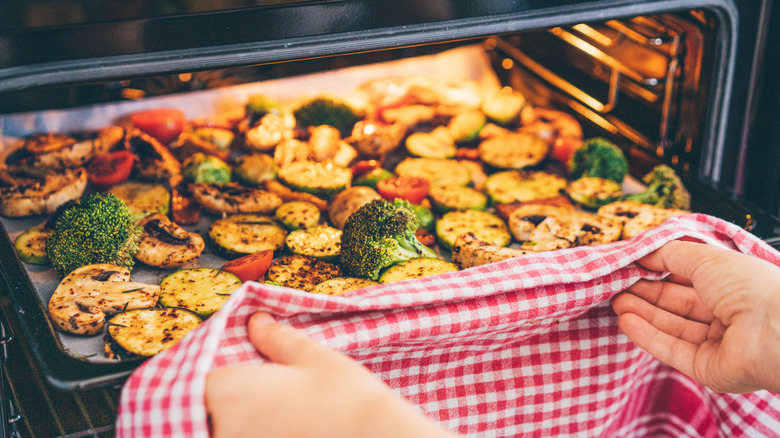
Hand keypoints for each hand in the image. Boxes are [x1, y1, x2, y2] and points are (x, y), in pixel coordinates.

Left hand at [206, 312, 456, 437]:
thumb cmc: (345, 395)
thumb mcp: (312, 357)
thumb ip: (275, 340)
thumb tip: (256, 322)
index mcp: (228, 392)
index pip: (197, 382)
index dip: (213, 375)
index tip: (232, 372)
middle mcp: (223, 428)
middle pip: (205, 415)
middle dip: (219, 406)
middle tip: (260, 394)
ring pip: (224, 432)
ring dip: (237, 424)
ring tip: (274, 413)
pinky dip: (255, 435)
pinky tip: (280, 429)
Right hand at [612, 240, 779, 393]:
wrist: (774, 329)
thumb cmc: (749, 287)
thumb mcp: (704, 258)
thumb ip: (669, 254)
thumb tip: (643, 254)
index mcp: (733, 286)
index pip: (688, 280)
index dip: (659, 273)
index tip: (631, 268)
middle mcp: (727, 315)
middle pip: (677, 305)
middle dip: (645, 295)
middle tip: (616, 287)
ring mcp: (718, 344)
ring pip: (672, 328)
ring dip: (642, 314)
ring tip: (616, 303)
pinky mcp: (707, 368)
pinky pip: (672, 350)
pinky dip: (647, 336)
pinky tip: (625, 321)